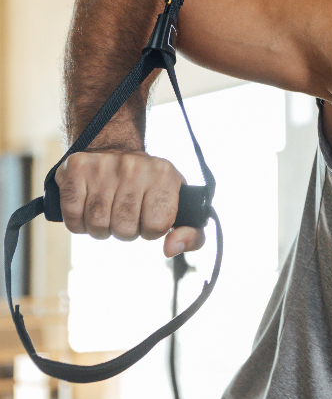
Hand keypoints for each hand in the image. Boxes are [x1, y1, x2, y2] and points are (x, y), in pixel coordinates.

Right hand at [57, 151, 204, 256]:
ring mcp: (104, 166)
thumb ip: (191, 234)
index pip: (158, 226)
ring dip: (101, 228)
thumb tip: (171, 249)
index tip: (149, 217)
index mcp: (165, 174)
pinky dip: (78, 222)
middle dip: (125, 231)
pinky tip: (88, 207)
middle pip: (125, 229)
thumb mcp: (179, 205)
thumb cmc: (149, 186)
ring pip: (97, 225)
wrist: (114, 149)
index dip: (152, 230)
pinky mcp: (77, 168)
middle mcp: (135, 166)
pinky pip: (73, 217)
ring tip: (108, 210)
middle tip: (125, 214)